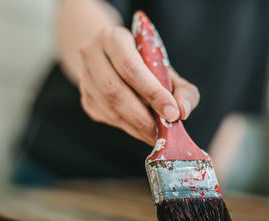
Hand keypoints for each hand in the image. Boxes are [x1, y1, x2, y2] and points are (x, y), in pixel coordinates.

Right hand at [78, 26, 199, 145]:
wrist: (115, 59)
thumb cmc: (146, 63)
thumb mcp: (167, 68)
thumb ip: (182, 89)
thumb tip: (182, 111)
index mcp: (113, 38)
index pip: (131, 68)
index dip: (152, 93)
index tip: (172, 113)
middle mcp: (92, 55)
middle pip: (115, 91)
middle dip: (143, 117)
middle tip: (164, 132)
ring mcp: (85, 79)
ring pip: (110, 109)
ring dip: (137, 126)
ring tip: (157, 135)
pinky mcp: (86, 99)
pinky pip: (108, 118)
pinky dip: (129, 128)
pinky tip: (144, 131)